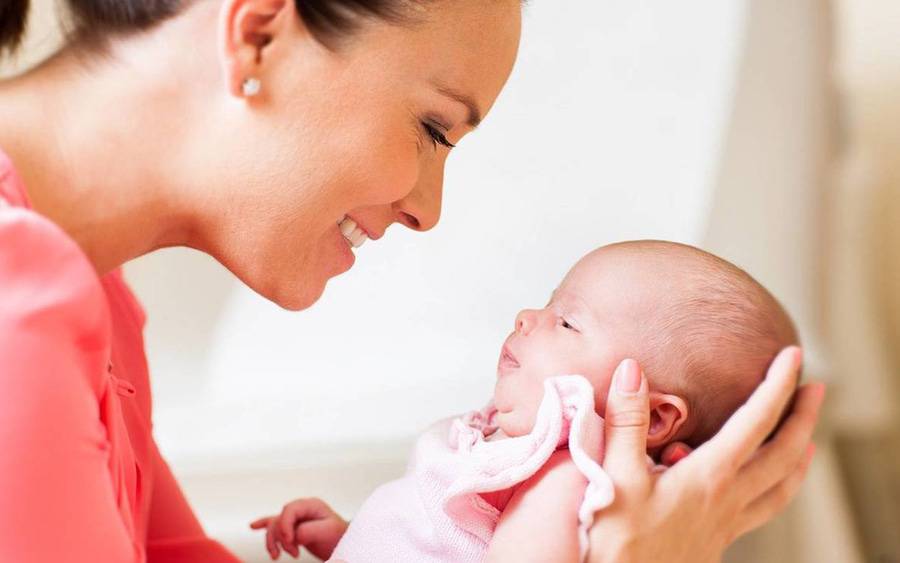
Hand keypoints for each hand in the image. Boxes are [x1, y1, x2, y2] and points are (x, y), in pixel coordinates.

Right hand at [250, 497, 348, 560]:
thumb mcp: (327, 531)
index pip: (289, 510)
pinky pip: (274, 524)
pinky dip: (263, 525)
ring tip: (277, 555)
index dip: (285, 526)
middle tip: (294, 552)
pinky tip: (253, 526)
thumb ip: (309, 530)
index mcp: (310, 505)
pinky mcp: (292, 527)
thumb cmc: (338, 535)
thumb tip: (293, 534)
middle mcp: (301, 509)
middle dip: (282, 538)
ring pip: (274, 525)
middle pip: (279, 519)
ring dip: (273, 541)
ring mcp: (295, 518)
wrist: (342, 542)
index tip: (291, 542)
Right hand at [589, 347, 823, 562]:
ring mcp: (724, 525)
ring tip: (809, 444)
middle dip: (803, 418)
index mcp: (709, 478)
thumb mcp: (613, 473)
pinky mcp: (714, 542)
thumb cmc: (614, 536)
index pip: (756, 422)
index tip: (791, 357)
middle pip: (784, 456)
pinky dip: (775, 493)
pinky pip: (760, 512)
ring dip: (800, 461)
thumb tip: (633, 369)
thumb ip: (627, 420)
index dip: (777, 386)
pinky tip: (759, 490)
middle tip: (816, 389)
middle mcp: (727, 501)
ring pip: (780, 490)